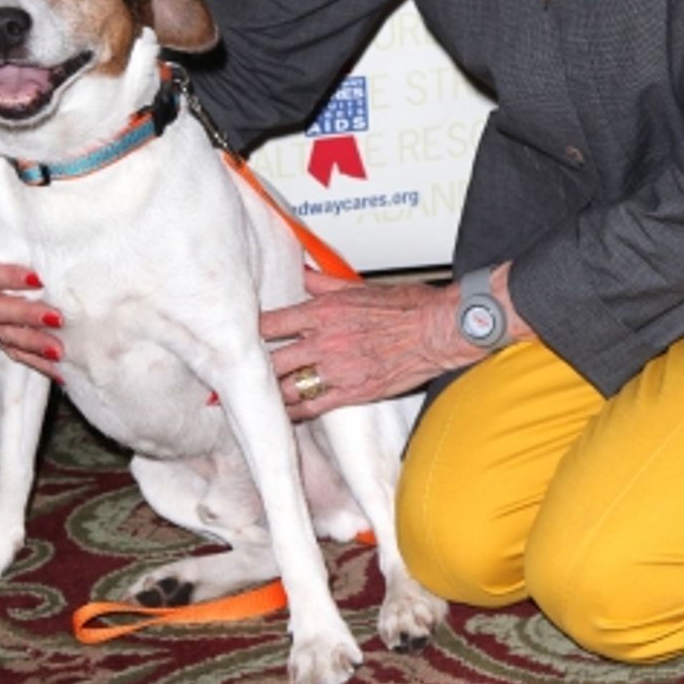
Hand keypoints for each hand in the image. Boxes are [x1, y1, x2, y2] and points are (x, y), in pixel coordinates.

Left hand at [263, 268, 464, 419]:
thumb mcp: (360, 287)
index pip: (271, 324)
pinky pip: (312, 406)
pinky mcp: (353, 392)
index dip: (255, 332)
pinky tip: (287, 412)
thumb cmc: (407, 307)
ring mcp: (337, 370)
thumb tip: (303, 272)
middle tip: (247, 371)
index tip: (246, 336)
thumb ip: (325, 283)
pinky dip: (296, 411)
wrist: (437, 330)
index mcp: (324, 312)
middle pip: (272, 360)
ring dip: (274, 391)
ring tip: (263, 394)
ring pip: (287, 388)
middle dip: (258, 367)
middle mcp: (325, 341)